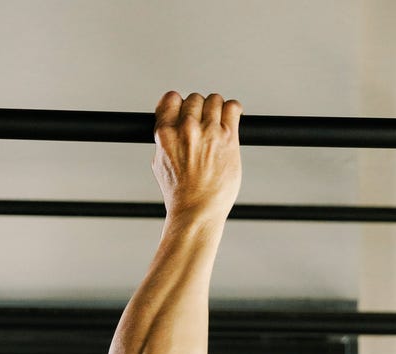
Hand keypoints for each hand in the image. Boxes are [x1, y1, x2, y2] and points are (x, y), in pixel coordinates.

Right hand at [152, 91, 242, 224]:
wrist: (197, 212)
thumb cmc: (180, 195)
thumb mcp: (160, 165)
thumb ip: (165, 142)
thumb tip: (170, 129)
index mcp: (165, 133)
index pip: (171, 99)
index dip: (179, 104)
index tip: (185, 111)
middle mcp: (186, 128)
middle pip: (195, 99)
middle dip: (200, 110)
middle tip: (205, 124)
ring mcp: (208, 131)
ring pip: (214, 101)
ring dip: (217, 109)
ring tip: (220, 123)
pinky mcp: (228, 137)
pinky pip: (233, 108)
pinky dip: (234, 109)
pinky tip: (234, 115)